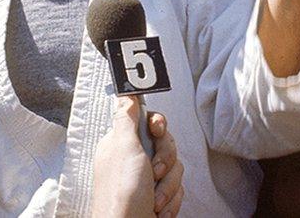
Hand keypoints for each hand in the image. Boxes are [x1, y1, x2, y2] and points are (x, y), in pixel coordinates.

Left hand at [92, 96, 183, 217]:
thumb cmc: (121, 194)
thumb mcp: (123, 147)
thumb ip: (126, 117)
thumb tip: (125, 92)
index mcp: (122, 144)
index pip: (149, 121)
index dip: (158, 126)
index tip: (157, 132)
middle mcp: (134, 160)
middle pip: (167, 145)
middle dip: (167, 162)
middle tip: (154, 173)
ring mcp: (146, 180)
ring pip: (175, 169)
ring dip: (168, 187)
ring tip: (154, 200)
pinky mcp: (157, 198)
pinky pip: (178, 191)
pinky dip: (171, 202)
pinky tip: (158, 211)